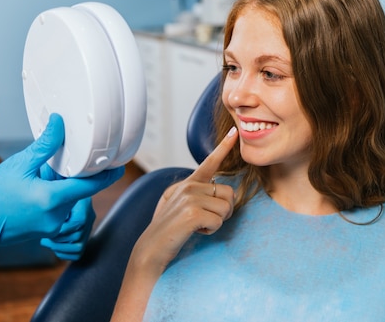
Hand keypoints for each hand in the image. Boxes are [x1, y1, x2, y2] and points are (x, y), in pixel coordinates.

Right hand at [0, 113, 123, 261]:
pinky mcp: (47, 233)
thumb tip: (60, 124)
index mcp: (51, 200)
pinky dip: (56, 201)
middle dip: (72, 179)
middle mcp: (56, 217)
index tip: (119, 165)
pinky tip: (36, 196)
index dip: (107, 174)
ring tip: (39, 185)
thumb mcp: (18, 165)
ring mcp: (52, 228)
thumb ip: (45, 146)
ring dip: (63, 191)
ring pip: (71, 204)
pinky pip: (61, 213)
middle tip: (52, 171)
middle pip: (80, 193)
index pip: (90, 186)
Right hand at [132, 126, 238, 273]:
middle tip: (206, 221)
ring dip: (217, 222)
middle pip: (228, 193)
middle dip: (224, 211)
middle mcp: (188, 186)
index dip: (223, 147)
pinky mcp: (191, 213)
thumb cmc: (170, 231)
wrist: (150, 250)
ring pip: (226, 208)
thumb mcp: (179, 206)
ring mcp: (189, 198)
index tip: (234, 132)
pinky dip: (211, 230)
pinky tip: (195, 232)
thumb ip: (195, 195)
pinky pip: (219, 220)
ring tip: (197, 226)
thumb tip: (219, 193)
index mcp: (187, 184)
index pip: (209, 163)